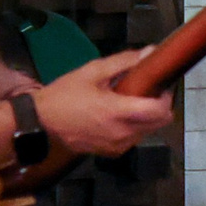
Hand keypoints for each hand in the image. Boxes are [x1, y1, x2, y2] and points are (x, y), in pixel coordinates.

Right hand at [31, 51, 171, 156]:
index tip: (159, 85)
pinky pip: (134, 139)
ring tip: (129, 102)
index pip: (160, 111)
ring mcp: (118, 146)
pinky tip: (118, 116)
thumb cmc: (64, 95)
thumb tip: (150, 52)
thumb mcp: (92, 72)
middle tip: (146, 91)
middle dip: (159, 106)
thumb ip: (124, 62)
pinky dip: (134, 127)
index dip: (165, 97)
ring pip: (148, 131)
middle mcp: (122, 133)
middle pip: (160, 122)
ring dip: (146, 117)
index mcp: (118, 112)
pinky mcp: (111, 153)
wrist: (39, 122)